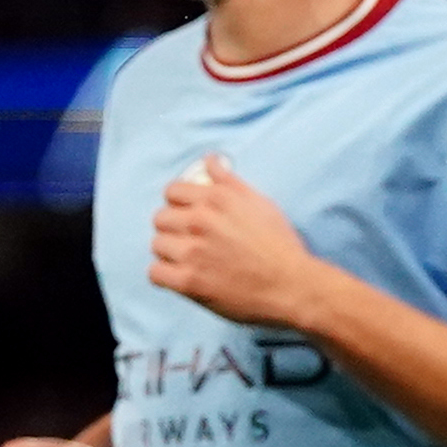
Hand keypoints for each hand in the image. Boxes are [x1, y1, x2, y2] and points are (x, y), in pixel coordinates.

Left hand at [147, 156, 334, 331]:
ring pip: (157, 245)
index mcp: (216, 199)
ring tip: (189, 261)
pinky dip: (165, 276)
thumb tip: (210, 160)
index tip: (188, 216)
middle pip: (160, 218)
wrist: (292, 286)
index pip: (172, 191)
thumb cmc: (279, 245)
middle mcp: (201, 221)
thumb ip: (229, 181)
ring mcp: (192, 252)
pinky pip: (155, 273)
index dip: (178, 204)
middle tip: (189, 241)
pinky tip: (181, 276)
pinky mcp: (189, 281)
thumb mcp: (260, 203)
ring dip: (169, 253)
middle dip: (173, 229)